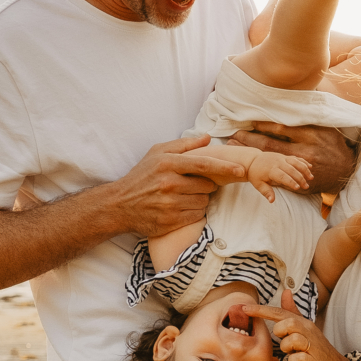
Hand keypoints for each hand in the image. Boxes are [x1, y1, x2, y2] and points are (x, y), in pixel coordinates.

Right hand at [106, 135, 245, 239]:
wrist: (120, 205)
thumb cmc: (141, 176)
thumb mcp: (157, 153)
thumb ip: (183, 144)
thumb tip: (208, 138)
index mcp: (167, 163)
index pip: (203, 164)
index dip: (224, 167)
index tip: (240, 170)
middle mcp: (169, 183)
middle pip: (207, 185)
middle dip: (205, 185)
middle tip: (189, 185)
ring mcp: (170, 204)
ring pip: (203, 202)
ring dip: (198, 199)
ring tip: (181, 197)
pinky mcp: (170, 221)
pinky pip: (196, 216)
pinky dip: (193, 212)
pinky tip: (179, 208)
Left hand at [226, 123, 354, 195]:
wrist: (346, 171)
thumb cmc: (334, 145)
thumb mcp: (326, 127)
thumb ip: (309, 117)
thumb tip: (299, 98)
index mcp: (311, 135)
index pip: (282, 128)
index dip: (263, 125)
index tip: (248, 121)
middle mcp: (305, 151)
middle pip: (271, 145)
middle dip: (249, 140)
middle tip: (232, 135)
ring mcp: (300, 168)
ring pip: (270, 161)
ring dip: (251, 154)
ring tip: (235, 148)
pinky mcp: (299, 181)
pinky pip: (277, 175)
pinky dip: (261, 170)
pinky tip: (248, 166)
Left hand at [246, 150, 314, 201]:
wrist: (254, 160)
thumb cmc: (256, 175)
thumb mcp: (258, 184)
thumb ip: (266, 192)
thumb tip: (272, 201)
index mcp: (270, 170)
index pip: (282, 176)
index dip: (290, 181)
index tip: (297, 188)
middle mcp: (277, 162)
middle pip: (291, 170)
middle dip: (300, 178)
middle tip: (306, 187)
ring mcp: (282, 158)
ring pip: (295, 162)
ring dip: (304, 169)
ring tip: (311, 178)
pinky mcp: (285, 157)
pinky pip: (296, 158)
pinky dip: (303, 162)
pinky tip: (310, 167)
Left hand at [257, 292, 348, 360]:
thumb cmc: (318, 350)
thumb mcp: (306, 328)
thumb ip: (293, 312)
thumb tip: (286, 291)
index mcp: (303, 323)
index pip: (279, 312)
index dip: (261, 310)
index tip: (244, 309)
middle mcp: (308, 331)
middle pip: (286, 324)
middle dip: (280, 333)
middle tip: (285, 341)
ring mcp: (312, 346)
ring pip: (290, 341)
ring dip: (288, 349)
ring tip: (295, 353)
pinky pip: (296, 359)